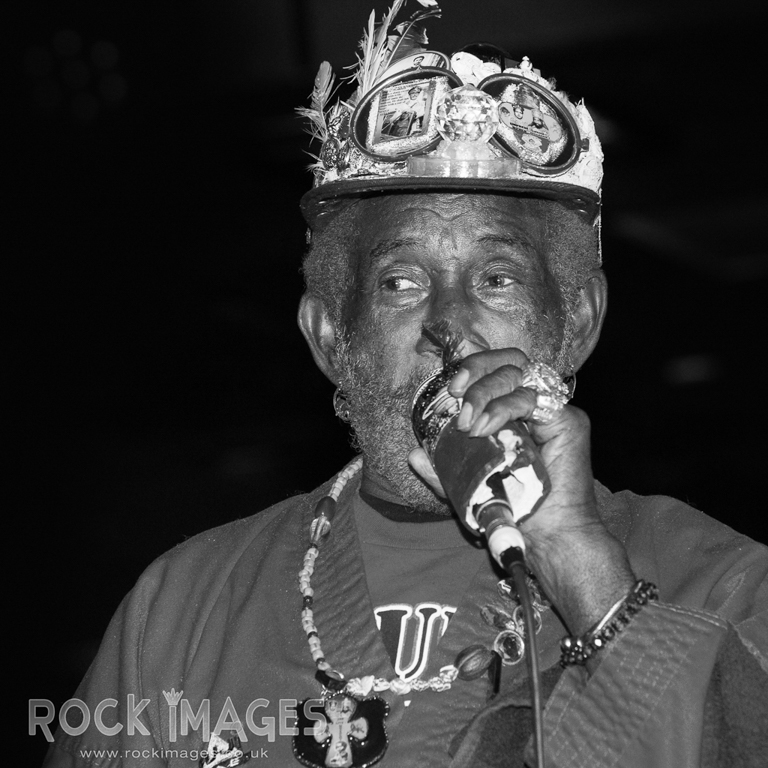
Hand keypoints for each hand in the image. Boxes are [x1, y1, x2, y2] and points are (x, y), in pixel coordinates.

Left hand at [408, 348, 634, 636]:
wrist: (546, 539)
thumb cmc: (512, 512)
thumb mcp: (466, 486)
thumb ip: (443, 468)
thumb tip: (414, 453)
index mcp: (517, 410)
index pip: (499, 368)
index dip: (474, 368)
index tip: (449, 388)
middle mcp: (538, 404)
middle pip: (512, 360)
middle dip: (478, 369)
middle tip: (455, 392)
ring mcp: (555, 411)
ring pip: (521, 374)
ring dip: (485, 392)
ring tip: (467, 423)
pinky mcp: (570, 422)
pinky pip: (533, 400)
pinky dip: (503, 409)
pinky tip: (483, 429)